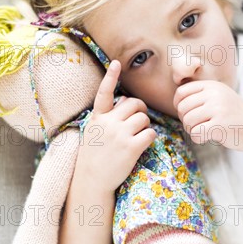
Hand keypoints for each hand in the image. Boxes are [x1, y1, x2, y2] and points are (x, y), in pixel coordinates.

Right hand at [78, 60, 156, 191]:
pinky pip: (150, 133)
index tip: (117, 63)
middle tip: (138, 121)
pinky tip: (142, 144)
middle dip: (140, 110)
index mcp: (97, 118)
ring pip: (144, 118)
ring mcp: (120, 135)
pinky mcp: (131, 147)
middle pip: (134, 104)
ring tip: (137, 136)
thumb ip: (107, 117)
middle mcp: (108, 123)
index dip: (110, 77)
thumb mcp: (93, 132)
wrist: (91, 180)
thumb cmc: (94, 157)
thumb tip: (127, 103)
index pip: (104, 93)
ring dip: (145, 125)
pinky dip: (150, 137)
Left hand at [173, 80, 242, 151]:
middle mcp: (214, 94)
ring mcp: (218, 108)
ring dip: (191, 130)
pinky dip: (198, 138)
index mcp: (212, 86)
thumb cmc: (233, 116)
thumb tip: (176, 102)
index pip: (181, 92)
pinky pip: (195, 133)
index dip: (178, 105)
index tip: (187, 113)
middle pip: (182, 108)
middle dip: (186, 120)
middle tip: (197, 125)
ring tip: (203, 131)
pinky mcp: (220, 125)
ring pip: (187, 121)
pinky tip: (207, 137)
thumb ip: (201, 95)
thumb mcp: (219, 97)